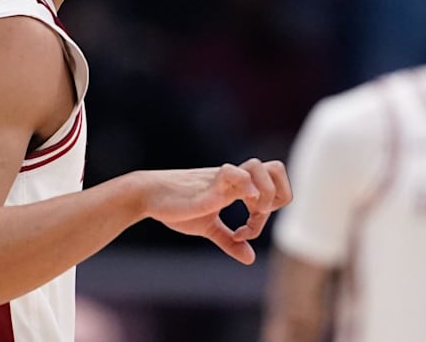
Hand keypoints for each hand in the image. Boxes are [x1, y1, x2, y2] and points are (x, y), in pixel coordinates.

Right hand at [141, 158, 291, 264]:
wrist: (148, 195)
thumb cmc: (177, 207)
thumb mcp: (208, 227)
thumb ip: (229, 241)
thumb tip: (250, 258)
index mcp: (238, 186)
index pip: (274, 185)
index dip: (270, 209)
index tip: (246, 230)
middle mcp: (235, 179)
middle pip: (276, 169)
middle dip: (277, 197)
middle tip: (255, 217)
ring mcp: (223, 179)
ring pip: (260, 167)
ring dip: (263, 195)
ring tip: (248, 215)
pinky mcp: (209, 184)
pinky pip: (235, 174)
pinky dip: (245, 189)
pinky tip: (236, 209)